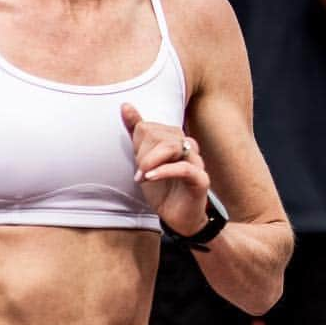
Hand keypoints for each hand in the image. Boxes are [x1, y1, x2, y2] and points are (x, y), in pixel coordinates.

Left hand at [121, 104, 209, 236]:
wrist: (178, 218)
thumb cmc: (163, 188)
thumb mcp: (144, 160)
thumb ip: (136, 133)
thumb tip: (125, 105)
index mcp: (174, 138)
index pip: (148, 128)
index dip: (137, 146)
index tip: (137, 165)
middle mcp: (187, 145)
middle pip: (159, 136)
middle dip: (143, 155)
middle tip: (141, 174)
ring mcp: (196, 162)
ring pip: (172, 147)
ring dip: (150, 162)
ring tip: (143, 177)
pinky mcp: (200, 180)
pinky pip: (184, 168)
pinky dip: (164, 171)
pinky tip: (150, 178)